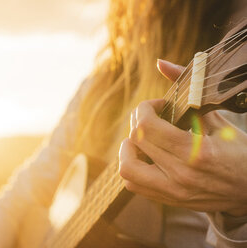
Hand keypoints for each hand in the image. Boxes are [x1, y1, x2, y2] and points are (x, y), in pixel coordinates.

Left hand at [118, 60, 246, 215]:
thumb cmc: (239, 153)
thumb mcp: (219, 121)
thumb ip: (190, 90)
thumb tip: (160, 63)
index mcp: (196, 152)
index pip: (147, 126)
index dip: (145, 108)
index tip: (158, 105)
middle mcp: (180, 174)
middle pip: (135, 141)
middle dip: (137, 121)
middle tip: (151, 118)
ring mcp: (173, 191)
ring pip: (127, 169)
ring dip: (128, 148)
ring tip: (142, 139)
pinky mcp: (169, 200)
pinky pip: (134, 184)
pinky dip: (132, 167)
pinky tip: (146, 156)